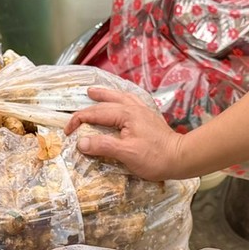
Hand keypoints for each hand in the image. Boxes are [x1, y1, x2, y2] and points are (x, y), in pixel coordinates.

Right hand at [65, 86, 187, 180]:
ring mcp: (142, 111)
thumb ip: (103, 146)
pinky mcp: (148, 117)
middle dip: (87, 109)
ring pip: (119, 98)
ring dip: (104, 95)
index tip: (68, 132)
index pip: (95, 114)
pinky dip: (121, 98)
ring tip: (93, 92)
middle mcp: (133, 108)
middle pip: (105, 105)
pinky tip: (121, 99)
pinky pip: (131, 101)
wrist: (180, 157)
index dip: (78, 121)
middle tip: (74, 117)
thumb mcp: (126, 154)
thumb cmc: (155, 157)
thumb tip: (81, 142)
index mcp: (125, 114)